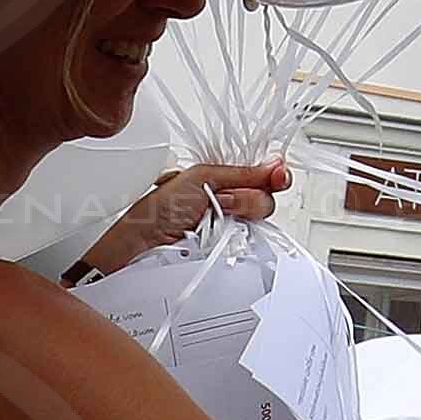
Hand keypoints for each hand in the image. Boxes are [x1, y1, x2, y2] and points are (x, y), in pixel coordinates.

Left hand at [69, 163, 287, 283]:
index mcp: (223, 182)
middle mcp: (230, 204)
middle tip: (225, 201)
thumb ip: (241, 173)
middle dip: (250, 197)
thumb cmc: (159, 209)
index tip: (278, 176)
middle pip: (266, 197)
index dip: (274, 175)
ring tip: (216, 218)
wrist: (142, 244)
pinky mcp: (229, 253)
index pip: (261, 176)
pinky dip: (243, 240)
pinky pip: (252, 245)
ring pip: (261, 221)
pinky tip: (225, 236)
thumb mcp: (202, 178)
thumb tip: (274, 166)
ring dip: (243, 215)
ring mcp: (231, 229)